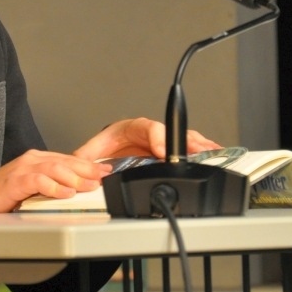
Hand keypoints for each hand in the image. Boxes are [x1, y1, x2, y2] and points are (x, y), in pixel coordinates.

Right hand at [0, 149, 111, 213]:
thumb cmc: (1, 199)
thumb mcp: (32, 191)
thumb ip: (51, 187)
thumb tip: (75, 192)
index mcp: (36, 160)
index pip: (68, 159)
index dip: (88, 164)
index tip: (106, 170)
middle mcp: (31, 160)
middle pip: (65, 160)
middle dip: (87, 168)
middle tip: (104, 176)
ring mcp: (22, 168)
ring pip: (54, 168)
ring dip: (75, 177)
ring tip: (90, 186)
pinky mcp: (14, 181)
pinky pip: (38, 181)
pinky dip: (54, 187)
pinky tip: (66, 193)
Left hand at [72, 118, 220, 160]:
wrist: (117, 144)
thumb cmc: (111, 143)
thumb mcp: (96, 148)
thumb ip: (85, 156)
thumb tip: (75, 164)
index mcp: (132, 128)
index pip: (146, 128)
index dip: (156, 137)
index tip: (162, 150)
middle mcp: (152, 132)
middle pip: (171, 132)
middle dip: (183, 140)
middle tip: (195, 151)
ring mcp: (165, 140)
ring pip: (184, 138)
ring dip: (198, 145)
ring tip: (212, 151)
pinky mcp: (174, 149)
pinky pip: (191, 147)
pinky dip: (204, 150)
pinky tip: (216, 154)